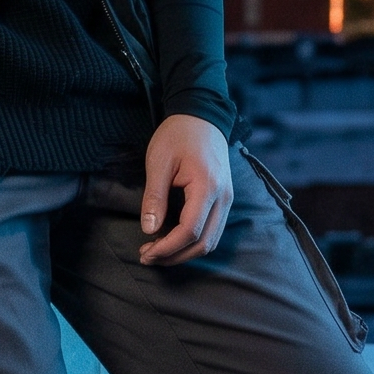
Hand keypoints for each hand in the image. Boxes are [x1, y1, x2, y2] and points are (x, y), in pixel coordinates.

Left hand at [139, 115, 231, 264]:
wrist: (201, 116)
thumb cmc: (178, 135)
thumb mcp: (158, 162)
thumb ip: (155, 197)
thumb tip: (150, 230)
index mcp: (207, 186)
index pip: (190, 231)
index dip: (167, 248)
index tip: (145, 252)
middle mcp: (223, 198)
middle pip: (204, 243)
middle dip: (175, 256)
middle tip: (147, 256)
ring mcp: (227, 200)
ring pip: (210, 241)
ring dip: (184, 252)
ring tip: (157, 251)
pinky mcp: (224, 199)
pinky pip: (212, 230)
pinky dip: (193, 241)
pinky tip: (172, 239)